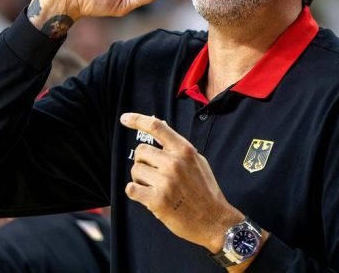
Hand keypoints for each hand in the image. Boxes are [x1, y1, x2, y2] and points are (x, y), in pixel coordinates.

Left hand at [120, 113, 243, 252]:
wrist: (214, 220)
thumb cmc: (206, 191)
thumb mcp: (198, 161)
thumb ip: (177, 146)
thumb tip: (157, 126)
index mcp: (185, 150)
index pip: (157, 127)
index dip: (138, 120)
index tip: (124, 118)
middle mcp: (174, 163)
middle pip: (141, 151)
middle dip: (143, 162)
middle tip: (154, 174)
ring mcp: (165, 181)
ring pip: (135, 170)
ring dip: (140, 179)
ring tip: (155, 187)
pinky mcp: (157, 200)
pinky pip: (131, 189)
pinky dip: (136, 192)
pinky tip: (147, 196)